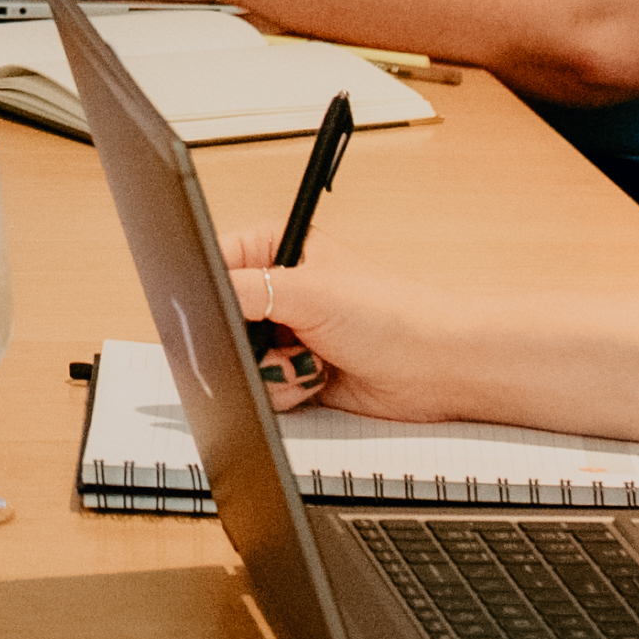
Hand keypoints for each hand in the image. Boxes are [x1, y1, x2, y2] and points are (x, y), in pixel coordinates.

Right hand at [217, 248, 469, 424]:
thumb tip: (202, 296)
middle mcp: (276, 289)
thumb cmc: (393, 315)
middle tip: (281, 338)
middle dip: (246, 340)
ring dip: (271, 369)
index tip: (225, 314)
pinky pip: (260, 387)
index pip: (214, 264)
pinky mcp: (293, 371)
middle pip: (221, 319)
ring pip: (238, 359)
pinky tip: (317, 379)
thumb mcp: (310, 293)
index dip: (210, 292)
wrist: (436, 368)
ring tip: (308, 360)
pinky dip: (285, 389)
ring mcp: (284, 332)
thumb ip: (247, 290)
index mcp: (274, 248)